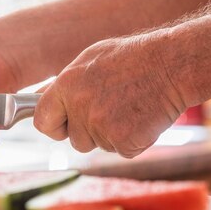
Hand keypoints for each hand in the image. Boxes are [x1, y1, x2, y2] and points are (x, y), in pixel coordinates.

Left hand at [33, 35, 185, 157]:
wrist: (172, 64)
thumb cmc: (132, 58)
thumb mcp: (90, 59)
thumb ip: (64, 83)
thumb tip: (38, 100)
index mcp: (66, 85)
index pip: (42, 120)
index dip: (54, 126)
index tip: (63, 125)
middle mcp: (79, 107)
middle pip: (75, 140)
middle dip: (90, 132)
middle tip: (113, 108)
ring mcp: (101, 126)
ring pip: (99, 145)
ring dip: (112, 135)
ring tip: (130, 107)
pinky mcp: (124, 141)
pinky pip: (123, 151)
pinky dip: (134, 140)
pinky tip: (143, 117)